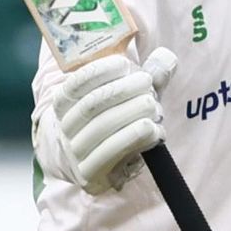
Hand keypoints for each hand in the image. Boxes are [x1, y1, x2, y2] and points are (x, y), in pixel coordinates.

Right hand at [53, 47, 177, 194]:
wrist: (94, 163)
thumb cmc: (112, 120)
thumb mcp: (124, 97)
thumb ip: (143, 76)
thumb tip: (166, 57)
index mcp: (65, 103)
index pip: (76, 83)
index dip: (98, 71)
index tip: (124, 63)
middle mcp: (64, 126)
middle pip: (91, 104)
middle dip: (122, 90)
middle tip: (147, 83)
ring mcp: (74, 151)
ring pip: (101, 128)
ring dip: (131, 114)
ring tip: (154, 106)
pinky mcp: (88, 173)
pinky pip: (110, 154)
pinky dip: (133, 139)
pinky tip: (154, 131)